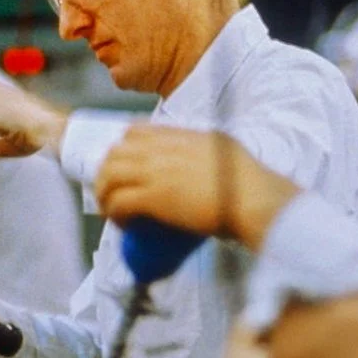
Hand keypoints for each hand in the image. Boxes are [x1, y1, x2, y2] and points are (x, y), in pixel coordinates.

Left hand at [94, 126, 296, 248]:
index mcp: (179, 135)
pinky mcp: (154, 196)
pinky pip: (118, 201)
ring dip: (105, 194)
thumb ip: (204, 149)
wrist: (252, 199)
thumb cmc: (249, 182)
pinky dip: (115, 214)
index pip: (134, 131)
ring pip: (109, 175)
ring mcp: (156, 170)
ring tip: (113, 212)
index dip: (122, 149)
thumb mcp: (223, 149)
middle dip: (107, 173)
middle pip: (115, 152)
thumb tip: (198, 161)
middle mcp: (163, 148)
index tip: (123, 168)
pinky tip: (124, 225)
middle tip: (112, 194)